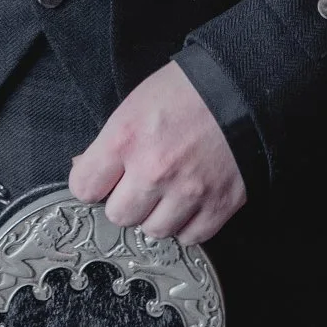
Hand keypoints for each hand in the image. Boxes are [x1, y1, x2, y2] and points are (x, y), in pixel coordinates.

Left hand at [68, 61, 246, 244]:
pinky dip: (188, 225)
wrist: (242, 90)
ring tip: (168, 192)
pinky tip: (190, 203)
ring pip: (154, 230)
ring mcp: (188, 191)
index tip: (104, 180)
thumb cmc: (187, 91)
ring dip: (157, 215)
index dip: (93, 183)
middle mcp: (153, 170)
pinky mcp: (219, 204)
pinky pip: (190, 237)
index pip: (84, 188)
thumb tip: (85, 167)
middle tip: (140, 184)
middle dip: (127, 201)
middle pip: (119, 216)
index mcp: (126, 139)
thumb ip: (110, 142)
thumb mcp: (136, 104)